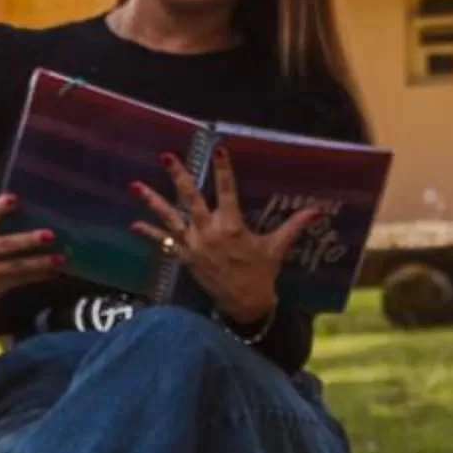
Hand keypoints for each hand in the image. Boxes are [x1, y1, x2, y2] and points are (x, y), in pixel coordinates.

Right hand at [0, 191, 67, 306]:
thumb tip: (30, 207)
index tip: (14, 198)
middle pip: (1, 245)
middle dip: (26, 240)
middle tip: (49, 235)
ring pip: (12, 268)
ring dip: (38, 263)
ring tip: (59, 258)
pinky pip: (18, 281)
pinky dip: (37, 276)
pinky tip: (53, 271)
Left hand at [129, 148, 325, 327]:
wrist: (245, 305)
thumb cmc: (262, 273)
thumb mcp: (276, 247)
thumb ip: (294, 226)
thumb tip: (318, 210)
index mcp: (232, 226)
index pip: (227, 190)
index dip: (223, 169)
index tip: (217, 147)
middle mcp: (210, 233)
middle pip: (191, 199)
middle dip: (178, 177)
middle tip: (167, 156)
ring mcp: (194, 245)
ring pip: (170, 218)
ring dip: (152, 202)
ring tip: (135, 186)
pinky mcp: (185, 258)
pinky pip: (164, 243)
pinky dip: (149, 234)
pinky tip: (134, 224)